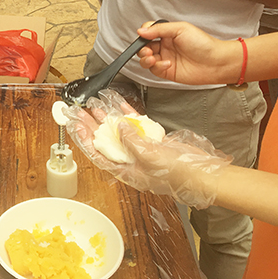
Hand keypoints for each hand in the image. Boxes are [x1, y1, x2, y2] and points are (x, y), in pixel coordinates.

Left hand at [63, 90, 231, 208]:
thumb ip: (130, 141)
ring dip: (106, 116)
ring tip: (93, 103)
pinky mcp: (153, 140)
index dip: (83, 139)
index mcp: (125, 170)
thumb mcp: (148, 158)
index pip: (96, 153)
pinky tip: (117, 103)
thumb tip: (119, 125)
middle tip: (79, 109)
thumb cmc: (177, 175)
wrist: (204, 174)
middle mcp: (130, 159)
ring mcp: (142, 149)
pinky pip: (136, 124)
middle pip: (104, 139)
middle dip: (90, 124)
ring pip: (118, 129)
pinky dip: (127, 113)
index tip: (73, 124)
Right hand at [136, 20, 239, 84]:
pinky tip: (167, 64)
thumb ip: (159, 29)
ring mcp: (165, 59)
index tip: (143, 35)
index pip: (148, 32)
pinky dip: (157, 67)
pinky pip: (154, 70)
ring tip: (152, 58)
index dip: (143, 34)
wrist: (216, 62)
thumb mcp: (180, 29)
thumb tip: (142, 31)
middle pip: (144, 47)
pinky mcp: (167, 71)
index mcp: (167, 34)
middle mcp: (165, 46)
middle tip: (147, 50)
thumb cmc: (204, 44)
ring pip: (146, 59)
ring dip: (145, 59)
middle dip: (141, 49)